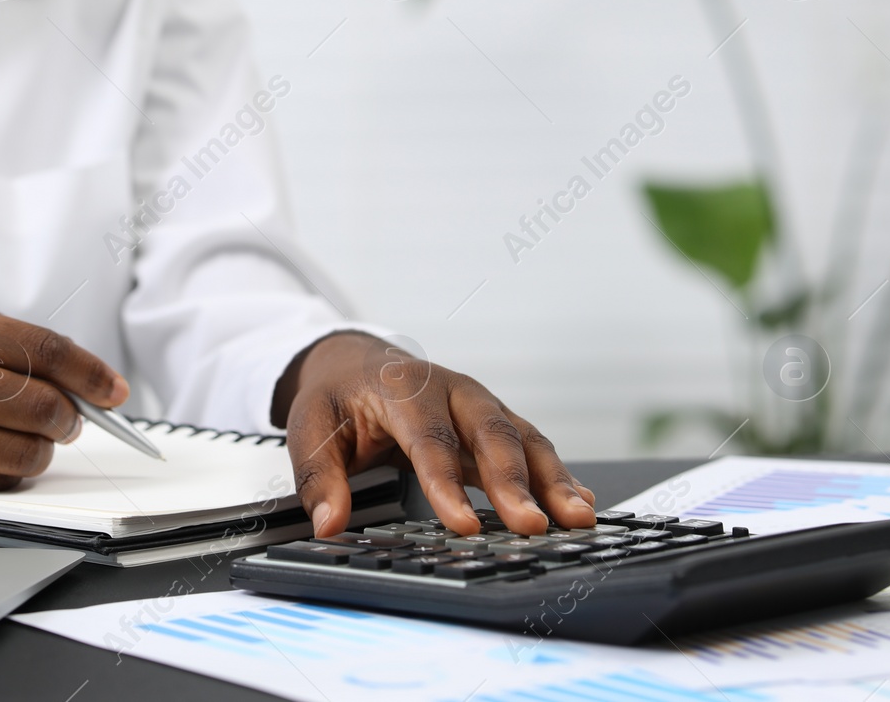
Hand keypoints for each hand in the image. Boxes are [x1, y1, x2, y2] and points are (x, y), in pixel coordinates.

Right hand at [0, 301, 128, 490]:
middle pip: (38, 403)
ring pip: (23, 450)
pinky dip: (12, 472)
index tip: (113, 388)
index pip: (38, 347)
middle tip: (73, 417)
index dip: (88, 370)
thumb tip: (75, 375)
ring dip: (44, 449)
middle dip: (71, 415)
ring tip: (36, 438)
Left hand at [273, 333, 596, 536]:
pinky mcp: (494, 423)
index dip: (447, 484)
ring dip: (551, 479)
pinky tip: (579, 502)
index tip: (462, 525)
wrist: (356, 364)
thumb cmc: (338, 397)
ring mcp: (479, 405)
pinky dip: (556, 475)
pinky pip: (531, 448)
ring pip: (522, 439)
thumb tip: (328, 522)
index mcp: (404, 387)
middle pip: (490, 434)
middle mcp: (452, 390)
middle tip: (532, 526)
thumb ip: (319, 476)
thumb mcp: (311, 427)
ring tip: (577, 518)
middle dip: (515, 482)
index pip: (429, 438)